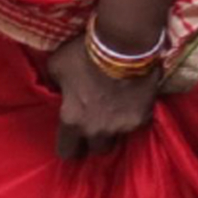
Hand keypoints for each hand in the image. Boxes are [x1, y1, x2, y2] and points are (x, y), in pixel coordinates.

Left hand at [43, 37, 158, 158]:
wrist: (122, 46)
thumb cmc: (83, 55)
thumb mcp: (56, 66)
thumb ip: (56, 83)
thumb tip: (59, 88)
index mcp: (73, 120)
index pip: (66, 151)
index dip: (67, 146)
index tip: (70, 140)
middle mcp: (97, 129)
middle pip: (96, 149)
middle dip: (93, 141)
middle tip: (93, 126)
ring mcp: (122, 126)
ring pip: (117, 138)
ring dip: (113, 130)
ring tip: (112, 113)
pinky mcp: (142, 118)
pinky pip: (134, 123)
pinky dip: (131, 115)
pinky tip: (130, 102)